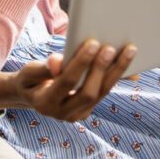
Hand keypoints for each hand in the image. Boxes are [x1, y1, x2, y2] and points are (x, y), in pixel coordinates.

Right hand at [0, 40, 136, 121]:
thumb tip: (56, 60)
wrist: (31, 97)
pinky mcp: (86, 111)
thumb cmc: (29, 79)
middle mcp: (62, 114)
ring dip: (116, 72)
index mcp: (45, 103)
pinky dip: (116, 78)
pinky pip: (103, 93)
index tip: (93, 43)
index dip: (81, 63)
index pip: (67, 81)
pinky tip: (130, 66)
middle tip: (110, 47)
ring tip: (128, 51)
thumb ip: (42, 68)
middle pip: (88, 92)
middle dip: (101, 68)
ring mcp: (76, 115)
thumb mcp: (29, 72)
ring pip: (100, 94)